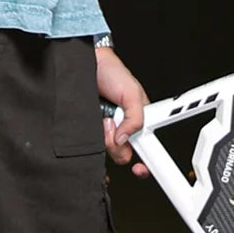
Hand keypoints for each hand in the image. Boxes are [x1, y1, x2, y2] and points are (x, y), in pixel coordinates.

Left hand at [96, 46, 150, 176]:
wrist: (88, 63)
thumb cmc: (112, 72)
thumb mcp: (132, 93)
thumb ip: (136, 119)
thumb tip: (126, 139)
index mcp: (138, 122)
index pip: (145, 148)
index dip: (145, 162)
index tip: (140, 169)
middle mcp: (122, 128)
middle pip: (123, 154)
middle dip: (119, 145)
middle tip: (115, 126)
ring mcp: (105, 130)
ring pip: (106, 150)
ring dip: (105, 136)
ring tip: (104, 117)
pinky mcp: (89, 128)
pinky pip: (90, 142)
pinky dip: (91, 134)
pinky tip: (95, 120)